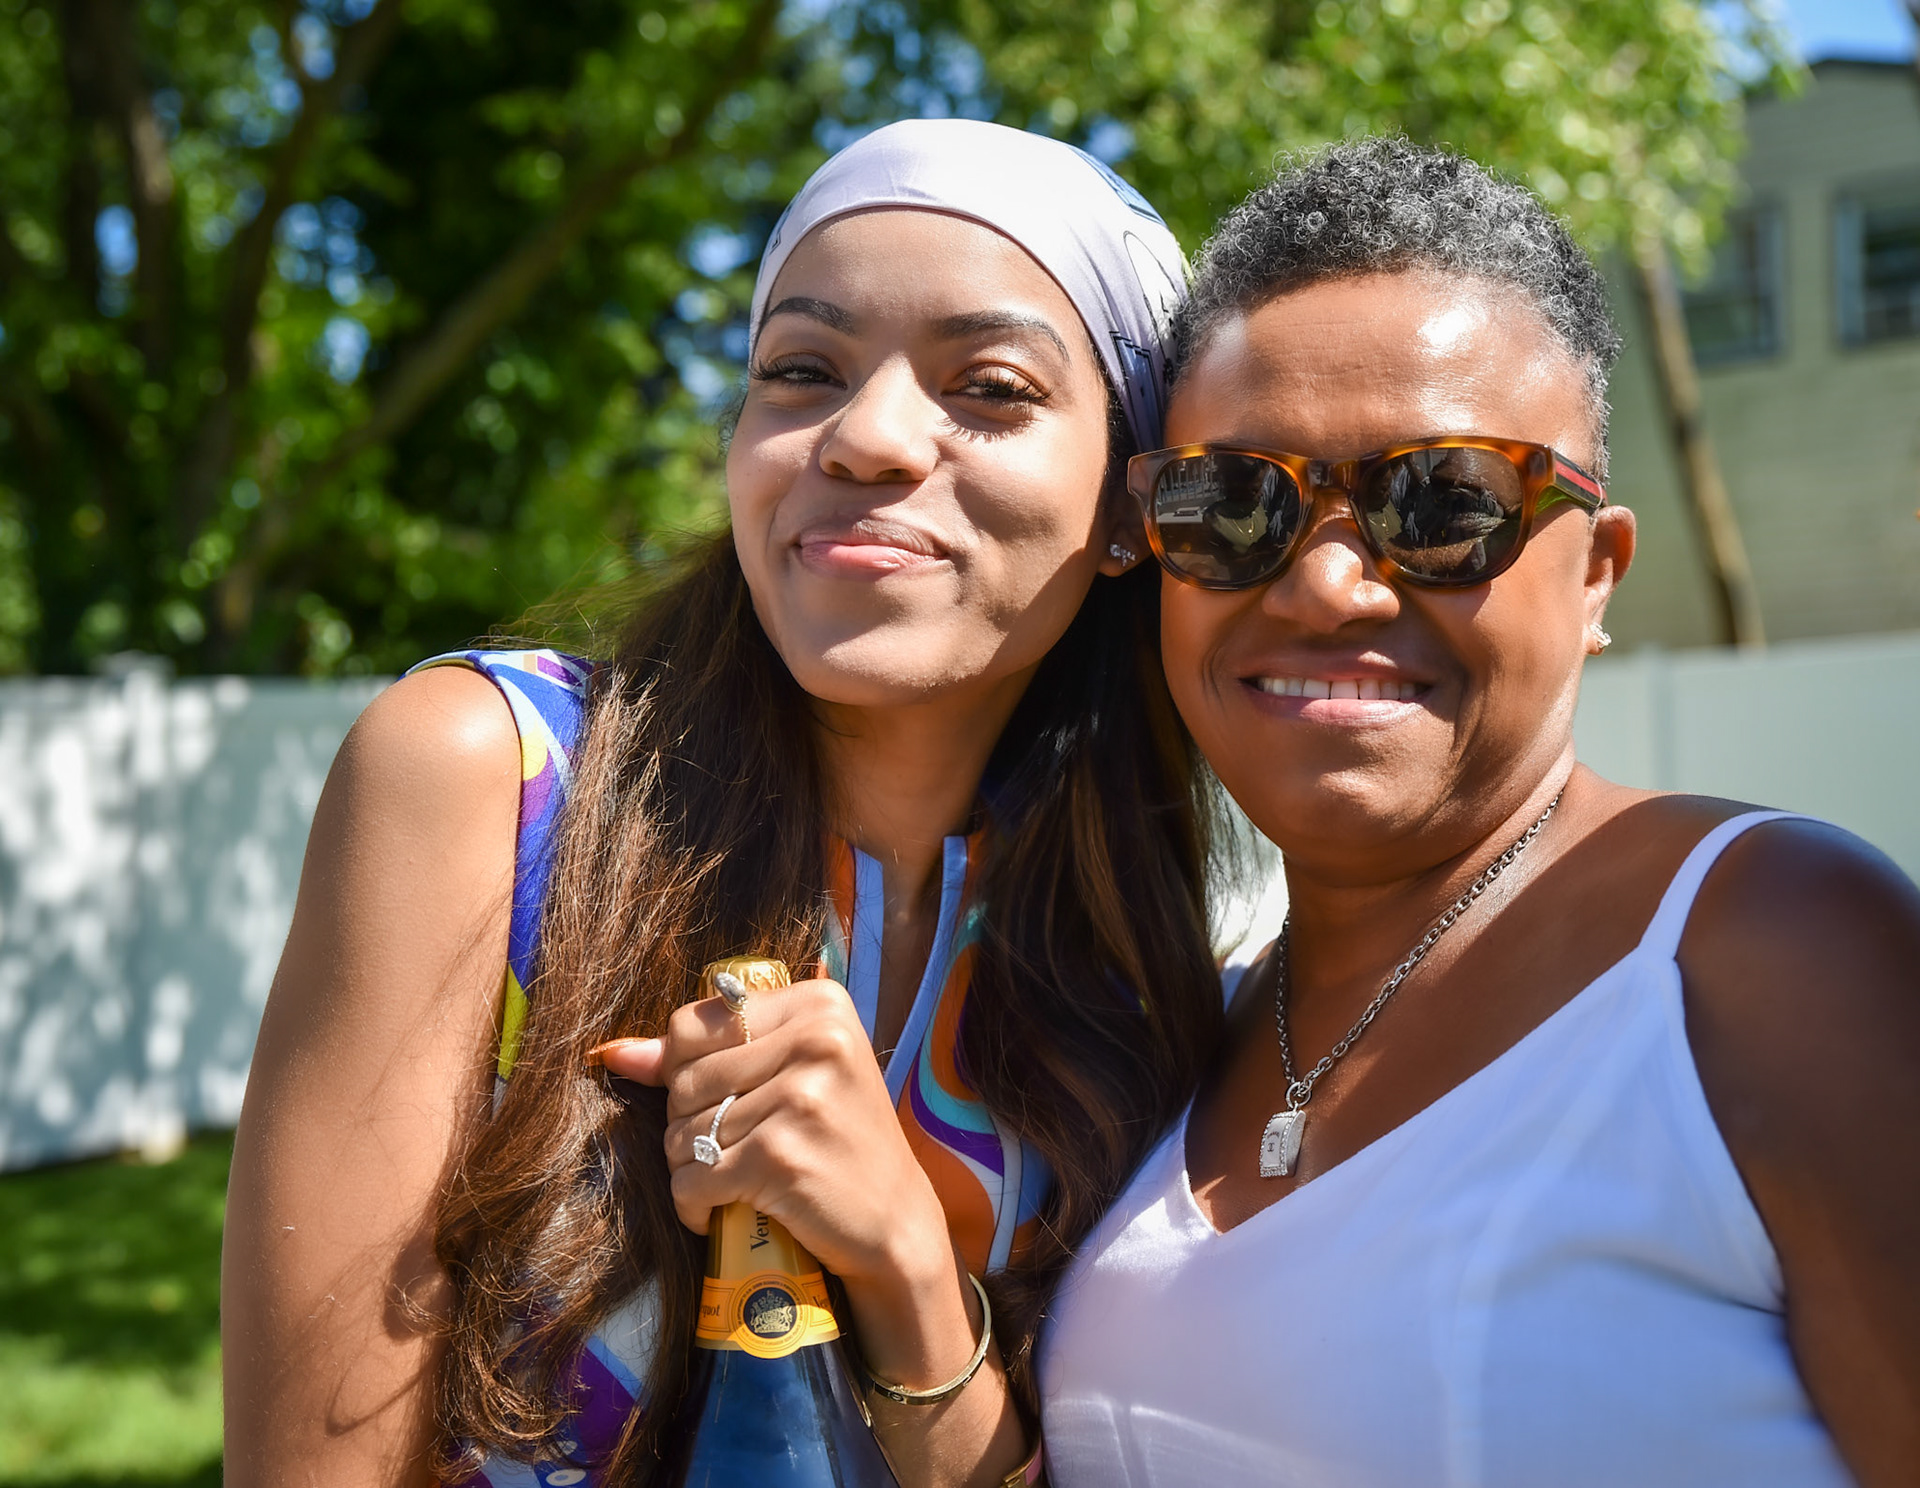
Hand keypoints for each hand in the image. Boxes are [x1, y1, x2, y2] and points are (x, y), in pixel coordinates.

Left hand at [592, 979, 950, 1295]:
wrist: (895, 1223)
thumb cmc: (836, 1142)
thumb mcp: (788, 1076)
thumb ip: (706, 1056)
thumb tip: (615, 1052)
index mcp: (818, 1004)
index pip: (693, 1022)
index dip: (687, 1071)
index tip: (725, 1102)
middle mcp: (814, 1039)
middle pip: (682, 1079)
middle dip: (688, 1124)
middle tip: (732, 1149)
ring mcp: (800, 1096)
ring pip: (681, 1132)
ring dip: (691, 1169)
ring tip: (733, 1180)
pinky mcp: (781, 1154)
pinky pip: (691, 1179)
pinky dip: (695, 1206)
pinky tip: (722, 1212)